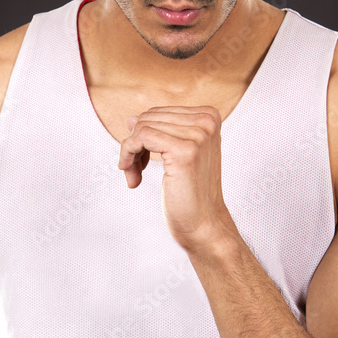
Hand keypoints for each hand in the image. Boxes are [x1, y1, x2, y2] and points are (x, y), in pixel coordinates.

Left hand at [117, 105, 233, 250]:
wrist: (204, 224)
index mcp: (209, 117)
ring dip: (130, 153)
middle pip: (148, 118)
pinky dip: (128, 154)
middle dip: (134, 144)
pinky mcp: (185, 150)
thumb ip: (158, 134)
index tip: (142, 162)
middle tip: (134, 171)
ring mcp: (198, 135)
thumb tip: (131, 117)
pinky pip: (141, 137)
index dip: (142, 136)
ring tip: (134, 176)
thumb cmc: (189, 193)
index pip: (158, 113)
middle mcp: (207, 121)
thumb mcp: (175, 156)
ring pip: (141, 126)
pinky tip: (132, 177)